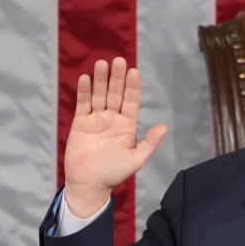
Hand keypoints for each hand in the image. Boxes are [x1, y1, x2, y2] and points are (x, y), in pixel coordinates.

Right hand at [63, 57, 166, 216]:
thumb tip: (164, 127)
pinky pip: (83, 104)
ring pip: (99, 95)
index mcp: (127, 126)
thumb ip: (149, 143)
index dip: (132, 87)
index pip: (131, 102)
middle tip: (118, 61)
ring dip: (101, 80)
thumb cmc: (113, 174)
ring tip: (102, 63)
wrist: (88, 184)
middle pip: (115, 94)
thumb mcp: (135, 160)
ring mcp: (96, 119)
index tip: (134, 71)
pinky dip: (84, 91)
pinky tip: (86, 78)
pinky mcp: (80, 123)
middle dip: (117, 78)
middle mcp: (112, 119)